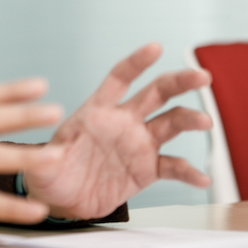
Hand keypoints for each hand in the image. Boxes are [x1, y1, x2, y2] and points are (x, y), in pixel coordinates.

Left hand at [24, 43, 211, 219]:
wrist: (62, 200)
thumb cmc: (49, 173)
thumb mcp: (42, 164)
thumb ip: (46, 158)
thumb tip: (43, 156)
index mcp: (98, 111)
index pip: (119, 78)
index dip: (136, 63)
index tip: (155, 47)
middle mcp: (123, 122)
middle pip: (155, 93)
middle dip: (179, 82)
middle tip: (202, 76)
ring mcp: (138, 144)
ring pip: (170, 123)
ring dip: (189, 120)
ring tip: (204, 122)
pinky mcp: (147, 169)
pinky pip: (173, 166)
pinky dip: (188, 171)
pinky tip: (201, 178)